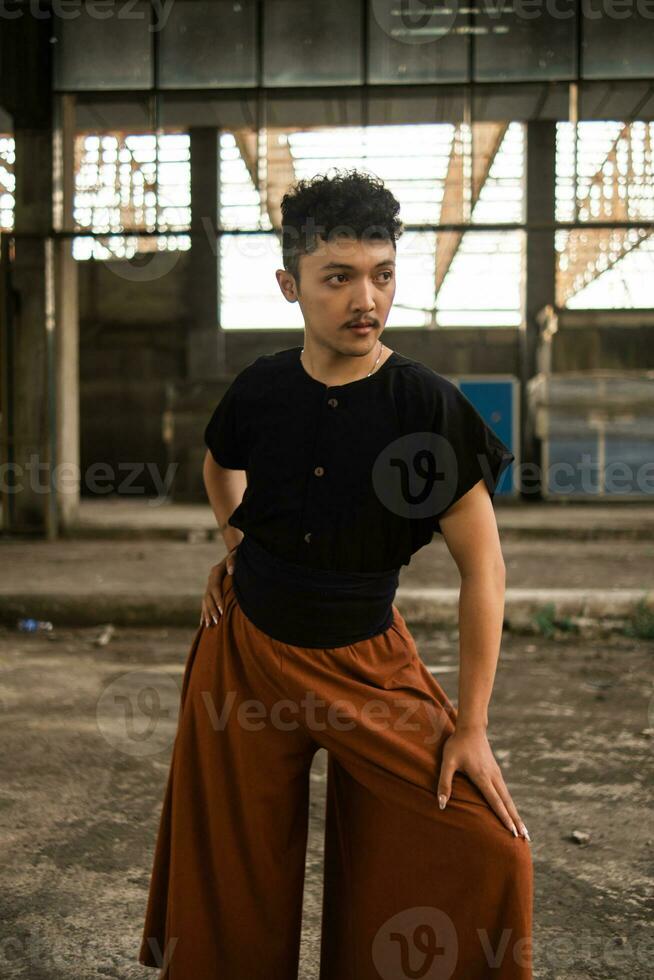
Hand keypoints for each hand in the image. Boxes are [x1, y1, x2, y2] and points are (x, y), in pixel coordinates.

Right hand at [200, 545, 238, 627]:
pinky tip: (203, 623)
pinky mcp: (210, 590)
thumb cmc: (237, 556)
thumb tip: (231, 571)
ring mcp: (209, 585)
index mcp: (215, 572)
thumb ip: (233, 561)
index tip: (221, 609)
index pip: (215, 588)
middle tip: (217, 620)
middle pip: (208, 597)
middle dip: (212, 609)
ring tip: (208, 625)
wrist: (234, 555)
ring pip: (205, 601)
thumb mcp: (236, 555)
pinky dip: (204, 613)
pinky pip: (205, 603)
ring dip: (207, 613)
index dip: (217, 599)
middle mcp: (210, 579)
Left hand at [436, 726, 530, 840]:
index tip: (513, 832)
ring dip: (516, 814)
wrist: (471, 727)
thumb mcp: (447, 762)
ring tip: (523, 830)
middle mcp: (493, 777)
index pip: (495, 801)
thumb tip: (441, 804)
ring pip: (508, 798)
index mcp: (482, 777)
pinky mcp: (496, 771)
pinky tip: (511, 811)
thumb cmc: (457, 744)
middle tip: (526, 838)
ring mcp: (496, 774)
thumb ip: (444, 783)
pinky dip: (510, 805)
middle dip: (516, 821)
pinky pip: (505, 792)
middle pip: (507, 803)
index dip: (503, 818)